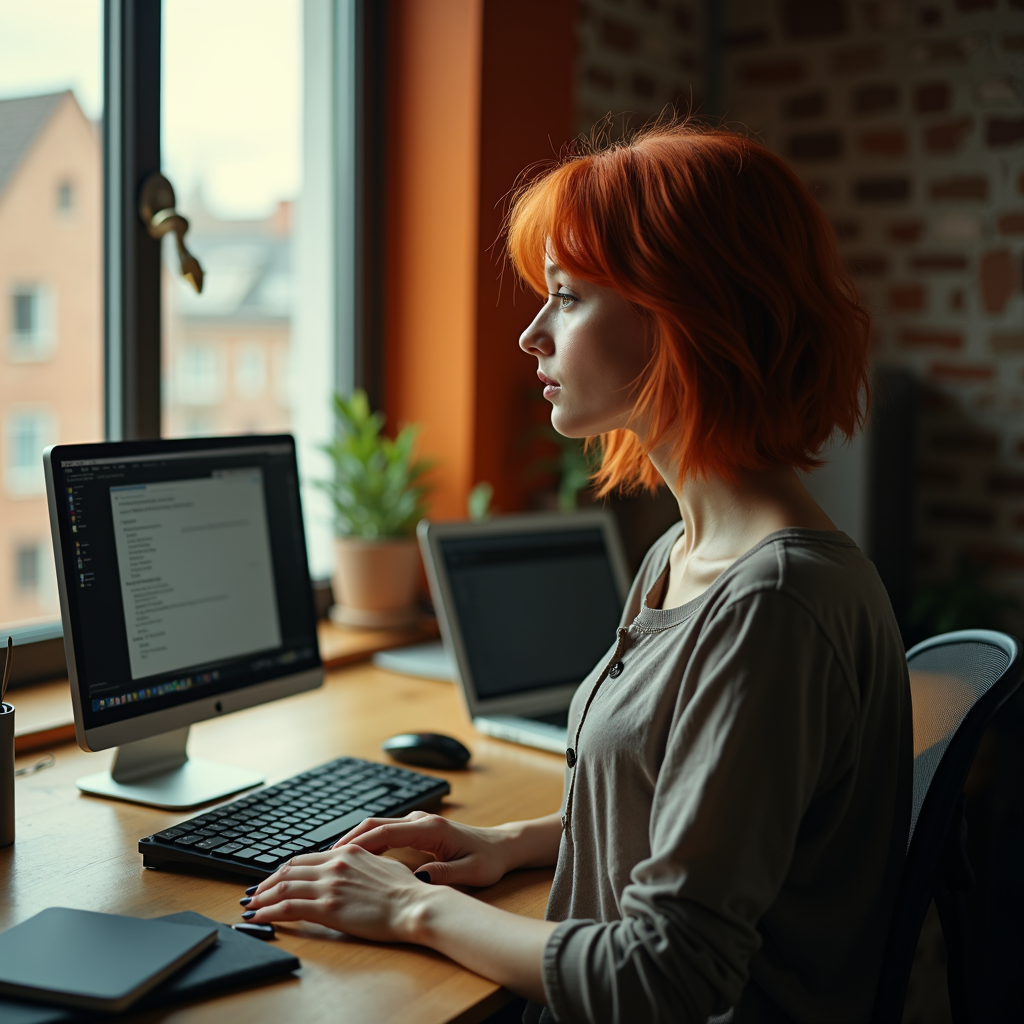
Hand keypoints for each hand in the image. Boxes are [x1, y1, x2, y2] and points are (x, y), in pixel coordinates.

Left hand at [244, 845, 426, 941]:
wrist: (415, 905)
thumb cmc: (407, 890)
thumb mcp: (383, 866)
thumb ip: (363, 865)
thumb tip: (356, 871)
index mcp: (348, 852)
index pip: (306, 858)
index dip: (285, 870)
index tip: (274, 880)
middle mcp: (335, 864)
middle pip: (289, 870)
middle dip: (267, 883)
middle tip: (255, 893)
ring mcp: (330, 885)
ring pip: (283, 887)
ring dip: (262, 897)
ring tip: (251, 906)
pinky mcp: (327, 908)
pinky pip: (287, 908)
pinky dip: (268, 912)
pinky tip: (258, 918)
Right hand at [334, 810, 517, 886]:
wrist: (503, 846)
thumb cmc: (489, 860)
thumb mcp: (472, 873)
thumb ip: (445, 875)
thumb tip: (419, 880)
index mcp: (431, 828)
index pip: (387, 831)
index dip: (360, 843)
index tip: (337, 856)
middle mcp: (422, 820)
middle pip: (376, 824)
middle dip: (349, 839)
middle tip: (324, 859)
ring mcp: (419, 822)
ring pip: (378, 826)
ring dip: (356, 841)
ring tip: (331, 860)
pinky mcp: (418, 829)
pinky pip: (386, 832)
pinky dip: (368, 842)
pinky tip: (355, 859)